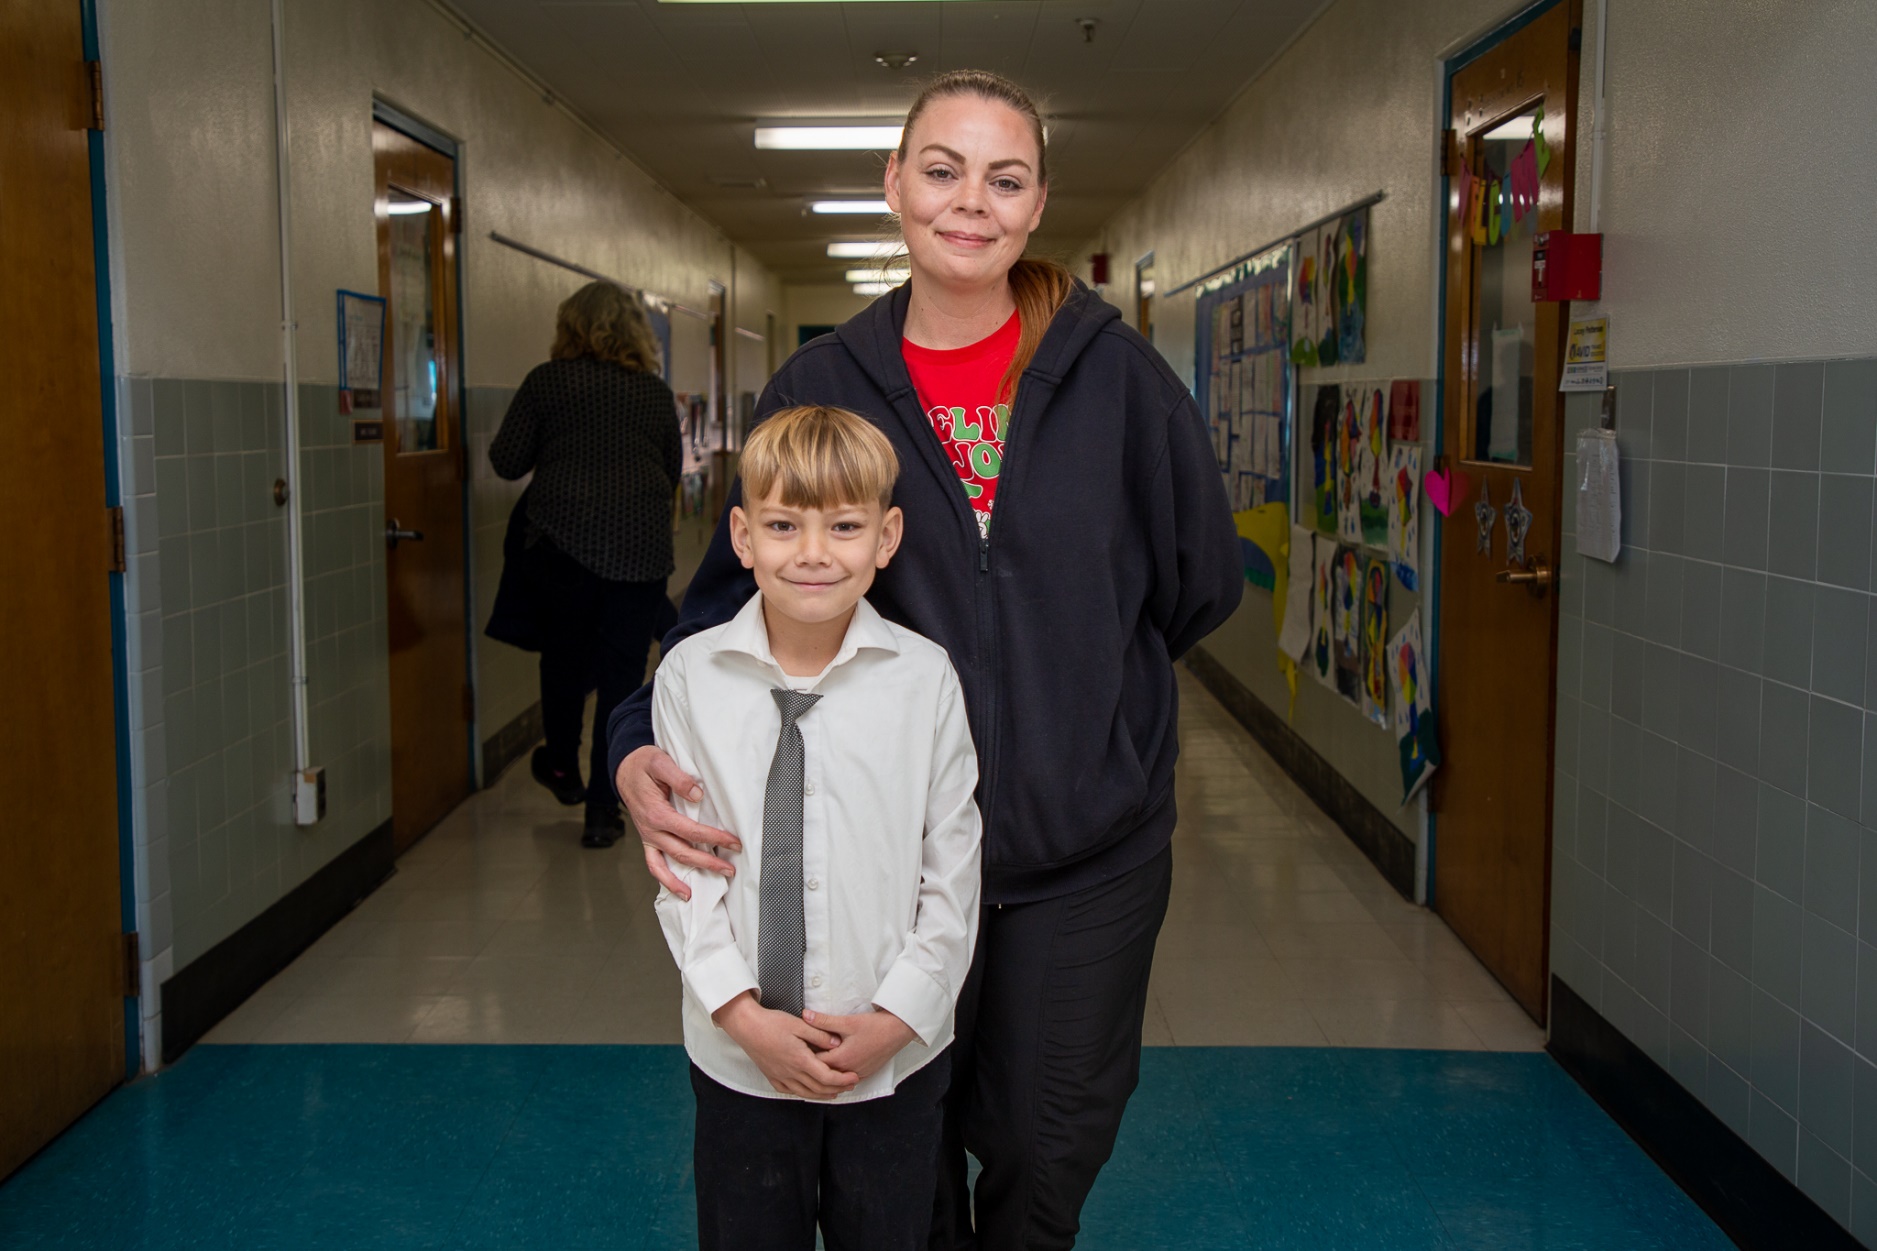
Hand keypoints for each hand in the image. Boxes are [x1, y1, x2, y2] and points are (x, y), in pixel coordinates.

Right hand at [616, 744, 738, 898]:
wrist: (625, 769)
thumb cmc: (644, 765)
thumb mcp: (660, 763)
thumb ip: (678, 778)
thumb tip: (698, 794)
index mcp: (656, 813)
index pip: (690, 831)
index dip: (713, 838)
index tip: (733, 841)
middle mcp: (651, 830)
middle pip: (683, 852)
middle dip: (709, 863)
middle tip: (731, 868)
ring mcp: (649, 838)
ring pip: (670, 864)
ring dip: (690, 877)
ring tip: (712, 883)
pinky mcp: (648, 840)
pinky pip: (655, 865)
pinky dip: (667, 881)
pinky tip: (682, 891)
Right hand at [714, 993, 858, 1099]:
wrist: (747, 1027)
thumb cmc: (772, 1023)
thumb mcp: (799, 1024)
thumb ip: (820, 1034)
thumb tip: (837, 1043)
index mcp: (800, 1060)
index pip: (827, 1077)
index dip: (842, 1079)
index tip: (854, 1077)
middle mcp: (791, 1072)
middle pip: (819, 1088)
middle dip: (837, 1089)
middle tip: (850, 1085)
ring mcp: (781, 1077)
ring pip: (806, 1093)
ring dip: (823, 1094)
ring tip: (835, 1092)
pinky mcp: (772, 1077)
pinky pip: (791, 1091)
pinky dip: (804, 1093)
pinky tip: (809, 1091)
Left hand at [805, 1009, 917, 1081]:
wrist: (899, 1030)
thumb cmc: (876, 1026)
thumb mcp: (847, 1021)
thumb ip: (823, 1020)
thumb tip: (805, 1016)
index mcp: (842, 1059)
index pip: (814, 1063)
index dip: (805, 1055)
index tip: (798, 1048)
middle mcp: (849, 1070)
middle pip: (823, 1072)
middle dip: (813, 1063)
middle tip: (803, 1053)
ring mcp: (858, 1074)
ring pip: (835, 1077)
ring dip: (826, 1070)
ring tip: (816, 1059)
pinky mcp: (865, 1073)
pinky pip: (846, 1078)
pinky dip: (838, 1073)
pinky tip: (835, 1064)